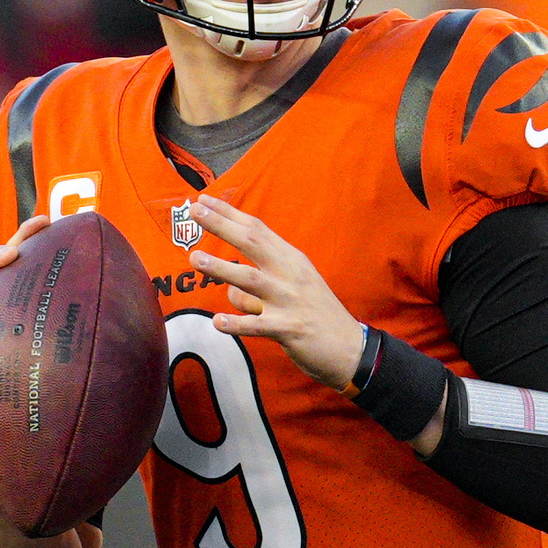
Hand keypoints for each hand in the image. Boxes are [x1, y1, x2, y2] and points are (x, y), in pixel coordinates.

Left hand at [179, 191, 362, 389]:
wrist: (351, 347)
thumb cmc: (317, 313)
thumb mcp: (296, 285)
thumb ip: (263, 279)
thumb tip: (229, 286)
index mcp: (291, 260)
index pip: (257, 229)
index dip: (229, 214)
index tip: (204, 200)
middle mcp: (290, 275)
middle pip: (252, 243)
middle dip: (221, 226)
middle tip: (196, 211)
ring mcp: (289, 301)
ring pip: (250, 281)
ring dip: (222, 268)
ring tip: (196, 259)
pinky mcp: (288, 329)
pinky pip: (256, 326)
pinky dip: (236, 323)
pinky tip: (218, 322)